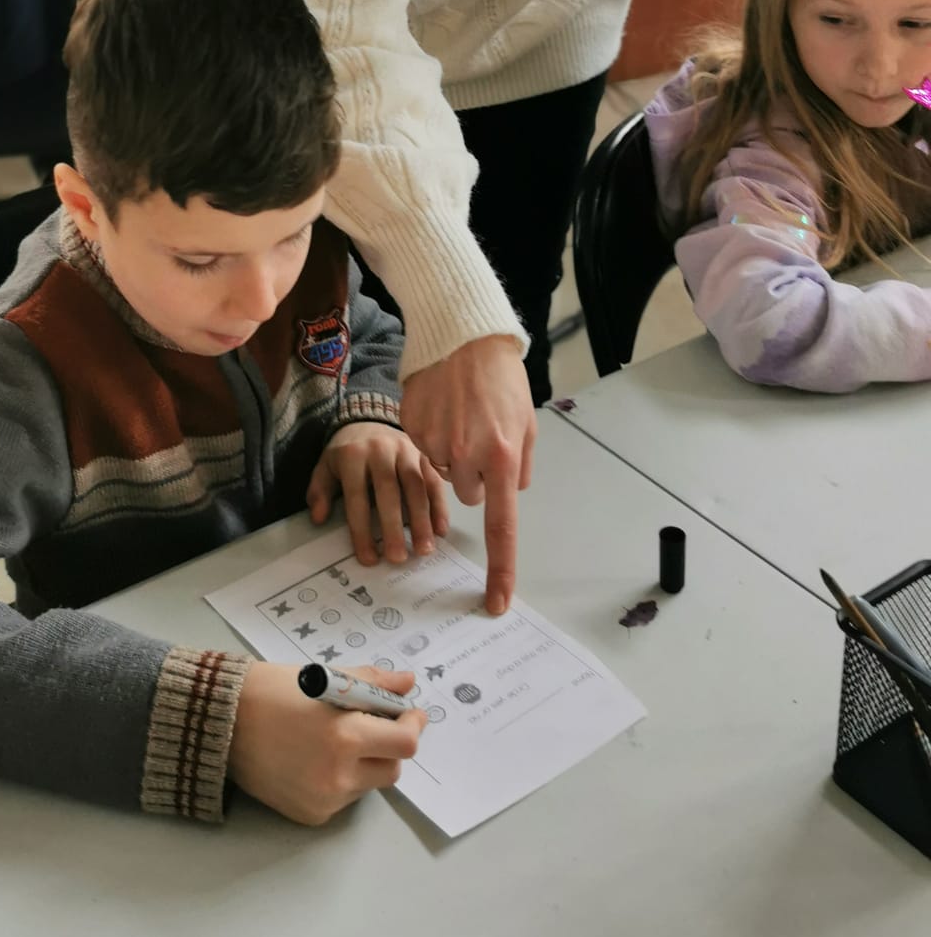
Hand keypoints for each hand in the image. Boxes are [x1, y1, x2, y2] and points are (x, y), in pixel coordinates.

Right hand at [228, 664, 422, 825]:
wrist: (222, 723)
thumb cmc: (273, 691)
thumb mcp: (326, 678)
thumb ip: (372, 683)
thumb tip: (408, 683)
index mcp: (344, 736)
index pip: (405, 743)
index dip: (412, 726)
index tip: (408, 713)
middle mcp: (338, 775)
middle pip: (393, 769)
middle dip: (389, 746)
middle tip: (372, 724)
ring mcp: (325, 800)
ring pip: (368, 785)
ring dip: (365, 763)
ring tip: (334, 739)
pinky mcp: (311, 815)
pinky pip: (343, 799)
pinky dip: (341, 780)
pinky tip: (316, 759)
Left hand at [307, 423, 448, 565]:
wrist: (368, 419)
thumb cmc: (347, 452)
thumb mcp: (326, 466)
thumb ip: (320, 491)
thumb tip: (318, 518)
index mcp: (352, 455)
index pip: (356, 496)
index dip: (361, 529)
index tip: (369, 558)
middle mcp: (380, 450)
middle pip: (388, 491)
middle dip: (394, 526)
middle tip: (398, 558)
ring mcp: (405, 450)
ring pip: (416, 486)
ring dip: (422, 520)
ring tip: (424, 550)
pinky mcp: (423, 454)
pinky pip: (434, 481)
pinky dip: (440, 505)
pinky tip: (441, 530)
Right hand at [400, 335, 534, 615]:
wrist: (461, 334)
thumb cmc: (500, 377)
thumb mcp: (525, 422)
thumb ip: (518, 465)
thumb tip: (507, 489)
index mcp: (501, 457)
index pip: (501, 526)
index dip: (500, 568)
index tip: (496, 602)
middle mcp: (466, 455)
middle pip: (468, 494)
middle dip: (474, 474)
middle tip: (479, 437)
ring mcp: (434, 442)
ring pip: (443, 472)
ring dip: (452, 453)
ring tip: (459, 414)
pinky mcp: (411, 428)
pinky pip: (422, 449)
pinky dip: (432, 434)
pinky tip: (440, 406)